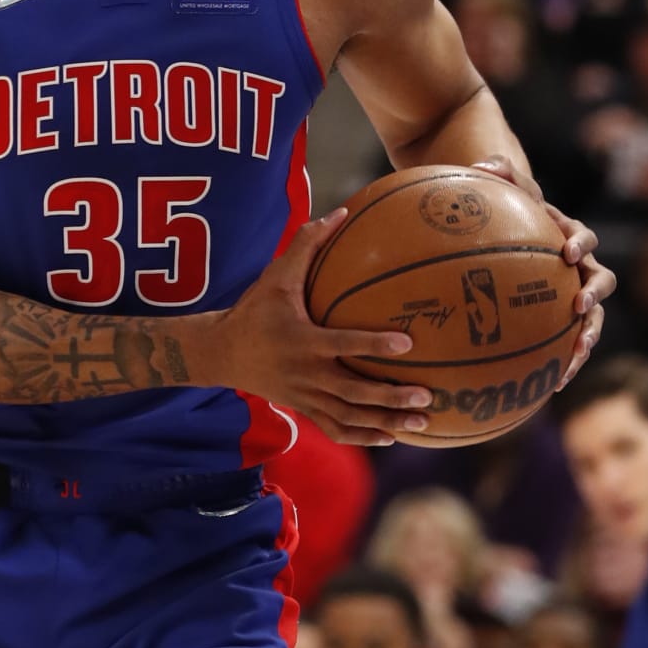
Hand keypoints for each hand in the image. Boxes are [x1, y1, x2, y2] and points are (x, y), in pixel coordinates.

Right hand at [208, 209, 434, 446]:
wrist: (221, 353)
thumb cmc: (253, 310)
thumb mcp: (276, 276)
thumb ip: (307, 244)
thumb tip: (341, 212)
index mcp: (302, 341)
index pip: (343, 344)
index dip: (373, 345)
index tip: (407, 344)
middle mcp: (306, 374)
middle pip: (353, 393)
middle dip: (390, 397)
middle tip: (426, 395)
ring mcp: (305, 397)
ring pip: (349, 417)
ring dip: (386, 422)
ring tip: (422, 421)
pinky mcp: (304, 410)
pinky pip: (336, 429)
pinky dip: (363, 436)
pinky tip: (391, 435)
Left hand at [466, 157, 612, 387]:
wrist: (517, 236)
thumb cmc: (511, 211)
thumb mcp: (506, 189)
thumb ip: (499, 173)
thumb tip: (482, 166)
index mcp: (570, 237)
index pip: (584, 238)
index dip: (580, 244)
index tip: (567, 254)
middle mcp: (581, 268)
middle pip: (603, 280)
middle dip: (594, 295)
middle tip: (579, 307)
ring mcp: (577, 296)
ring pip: (595, 319)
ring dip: (588, 338)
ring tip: (575, 357)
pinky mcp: (566, 322)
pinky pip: (571, 343)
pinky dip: (565, 362)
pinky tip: (552, 386)